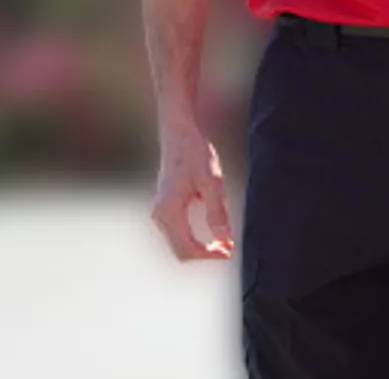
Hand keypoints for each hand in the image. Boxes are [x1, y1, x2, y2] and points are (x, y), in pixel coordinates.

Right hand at [148, 122, 234, 260]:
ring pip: (178, 245)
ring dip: (200, 248)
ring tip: (224, 241)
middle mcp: (159, 214)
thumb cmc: (195, 154)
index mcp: (169, 209)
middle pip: (181, 251)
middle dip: (205, 254)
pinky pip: (177, 234)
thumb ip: (217, 212)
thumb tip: (225, 239)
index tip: (229, 250)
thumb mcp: (212, 181)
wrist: (178, 134)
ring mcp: (158, 212)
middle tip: (229, 248)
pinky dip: (194, 239)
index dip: (209, 254)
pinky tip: (213, 232)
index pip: (187, 248)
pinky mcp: (163, 209)